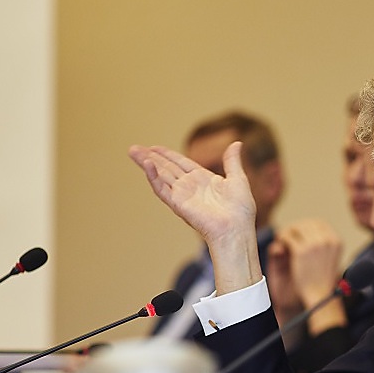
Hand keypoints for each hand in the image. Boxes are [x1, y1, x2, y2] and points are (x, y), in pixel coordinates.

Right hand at [129, 142, 255, 245]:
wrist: (235, 229)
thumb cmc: (240, 210)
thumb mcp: (238, 179)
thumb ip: (232, 161)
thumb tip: (236, 143)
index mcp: (203, 180)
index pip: (181, 163)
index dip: (167, 155)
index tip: (154, 147)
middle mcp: (190, 187)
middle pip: (166, 168)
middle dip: (151, 157)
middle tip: (134, 148)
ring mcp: (182, 195)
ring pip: (160, 175)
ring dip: (146, 163)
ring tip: (133, 151)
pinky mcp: (178, 203)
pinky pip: (162, 189)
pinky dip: (153, 177)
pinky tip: (147, 165)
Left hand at [272, 219, 342, 308]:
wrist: (319, 295)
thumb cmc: (321, 280)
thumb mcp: (328, 257)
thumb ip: (321, 243)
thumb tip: (302, 229)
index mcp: (336, 240)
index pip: (319, 224)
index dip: (306, 226)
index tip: (298, 232)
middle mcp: (327, 239)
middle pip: (306, 224)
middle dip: (294, 229)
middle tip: (285, 236)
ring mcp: (315, 244)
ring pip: (296, 228)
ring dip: (287, 233)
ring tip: (282, 241)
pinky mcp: (301, 250)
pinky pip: (288, 238)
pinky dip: (282, 240)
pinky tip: (280, 246)